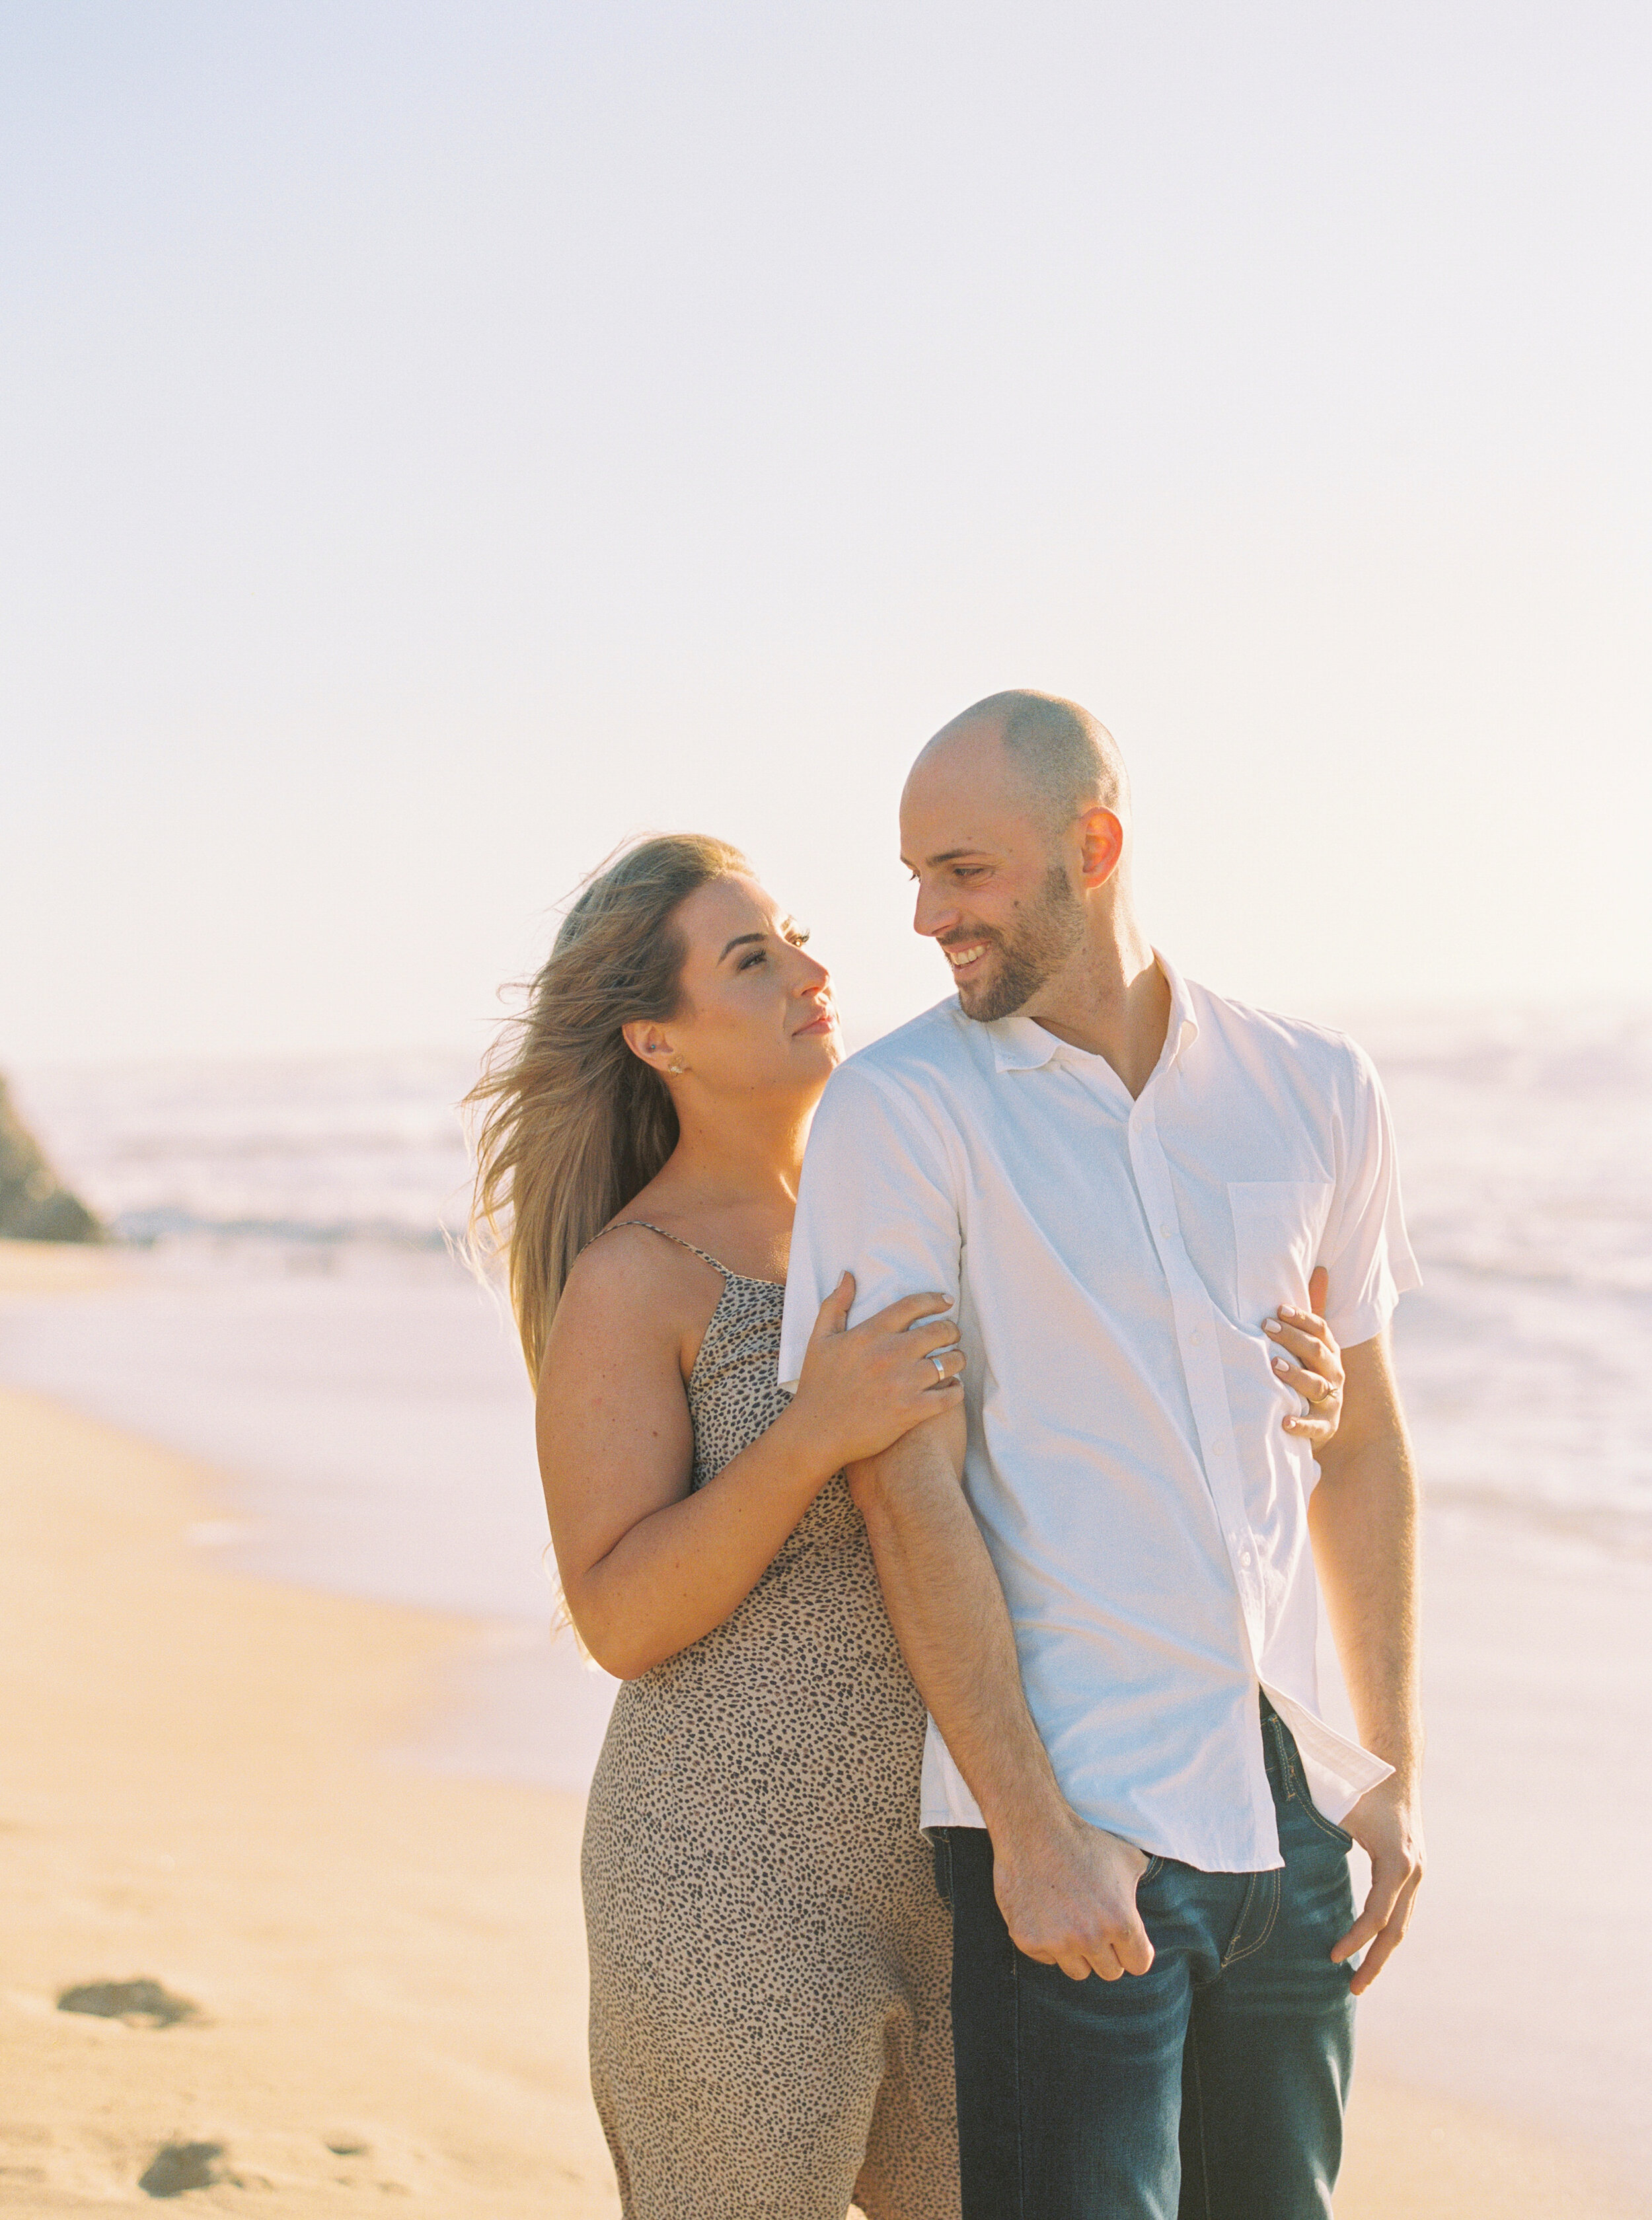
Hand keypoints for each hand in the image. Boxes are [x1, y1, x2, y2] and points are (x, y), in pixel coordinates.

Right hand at [791, 1273, 963, 1468]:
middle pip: (940, 1330)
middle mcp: (891, 1353)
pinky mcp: (913, 1411)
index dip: (935, 1300)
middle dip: (952, 1330)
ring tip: (954, 1361)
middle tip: (952, 1335)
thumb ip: (835, 1304)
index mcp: (871, 1333)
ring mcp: (904, 1383)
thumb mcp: (819, 1339)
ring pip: (951, 1362)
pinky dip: (956, 1390)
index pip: (914, 1305)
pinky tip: (952, 1388)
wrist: (817, 1432)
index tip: (947, 1301)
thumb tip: (847, 1275)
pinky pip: (950, 1395)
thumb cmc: (817, 1385)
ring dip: (957, 1359)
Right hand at [991, 1810, 1154, 1982]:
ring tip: (1070, 1921)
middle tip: (1094, 1925)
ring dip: (1077, 1953)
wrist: (1033, 1829)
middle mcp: (1090, 1938)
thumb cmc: (1084, 1841)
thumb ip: (1143, 1886)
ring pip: (1077, 1970)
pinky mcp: (1028, 1940)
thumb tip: (1164, 1897)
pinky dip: (1047, 1942)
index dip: (1133, 1951)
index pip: (1139, 1964)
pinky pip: (1046, 1958)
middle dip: (1106, 1952)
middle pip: (1109, 1972)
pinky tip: (1045, 1914)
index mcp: (1121, 1923)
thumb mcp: (1128, 1858)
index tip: (1124, 1940)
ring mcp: (1057, 1942)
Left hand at [1265, 1265, 1343, 1448]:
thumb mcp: (1314, 1344)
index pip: (1321, 1330)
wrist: (1322, 1424)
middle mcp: (1334, 1374)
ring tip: (1273, 1365)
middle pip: (1317, 1352)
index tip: (1278, 1309)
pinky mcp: (1324, 1428)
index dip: (1302, 1319)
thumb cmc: (1310, 1375)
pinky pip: (1314, 1426)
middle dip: (1293, 1339)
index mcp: (1330, 1353)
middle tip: (1267, 1327)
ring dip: (1295, 1375)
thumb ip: (1314, 1311)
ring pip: (1316, 1385)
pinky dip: (1300, 1423)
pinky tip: (1284, 1420)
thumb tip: (1321, 1269)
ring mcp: (1331, 1402)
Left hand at [1332, 1773, 1423, 1993]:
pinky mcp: (1413, 1872)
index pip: (1377, 1914)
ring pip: (1402, 1924)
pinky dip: (1387, 1933)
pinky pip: (1401, 1911)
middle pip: (1396, 1930)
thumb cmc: (1362, 1787)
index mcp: (1396, 1861)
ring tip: (1360, 1978)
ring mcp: (1417, 1873)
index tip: (1332, 1956)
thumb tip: (1279, 1854)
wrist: (1397, 1769)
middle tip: (1352, 1989)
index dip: (1355, 1938)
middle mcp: (1413, 1872)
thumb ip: (1316, 1832)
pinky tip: (1369, 1947)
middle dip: (1375, 1962)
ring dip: (1383, 1953)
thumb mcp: (1339, 1808)